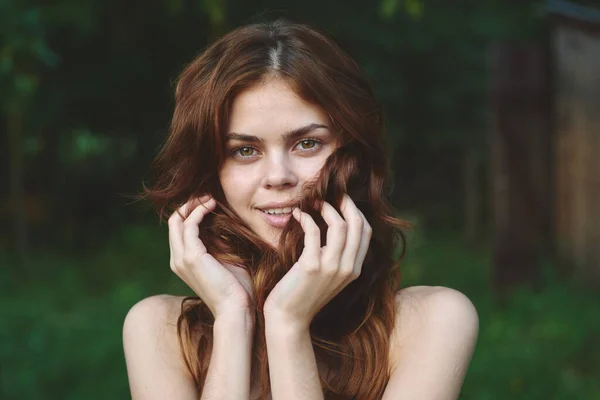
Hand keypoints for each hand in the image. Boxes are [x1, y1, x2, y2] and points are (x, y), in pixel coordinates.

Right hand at [168, 195, 253, 317]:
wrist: (235, 309)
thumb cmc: (236, 290)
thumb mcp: (225, 262)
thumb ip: (219, 245)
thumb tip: (225, 224)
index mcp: (182, 263)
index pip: (178, 230)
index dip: (190, 212)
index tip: (208, 202)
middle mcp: (177, 260)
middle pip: (174, 222)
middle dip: (189, 204)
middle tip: (207, 195)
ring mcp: (181, 259)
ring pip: (178, 220)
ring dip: (193, 204)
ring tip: (210, 197)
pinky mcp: (192, 256)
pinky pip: (189, 224)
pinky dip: (199, 211)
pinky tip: (212, 205)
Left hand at [263, 194, 371, 328]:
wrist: (289, 318)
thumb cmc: (304, 295)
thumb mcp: (329, 277)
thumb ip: (338, 258)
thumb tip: (337, 229)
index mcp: (354, 270)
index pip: (366, 232)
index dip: (356, 212)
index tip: (343, 201)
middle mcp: (347, 268)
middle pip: (357, 224)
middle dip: (346, 204)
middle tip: (333, 195)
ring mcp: (330, 267)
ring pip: (339, 225)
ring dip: (326, 208)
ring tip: (313, 203)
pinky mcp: (311, 266)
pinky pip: (313, 231)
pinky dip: (305, 218)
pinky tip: (298, 214)